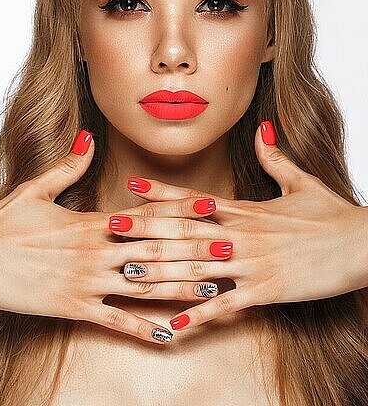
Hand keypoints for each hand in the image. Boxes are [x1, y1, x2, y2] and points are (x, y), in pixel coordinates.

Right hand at [0, 129, 215, 344]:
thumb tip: (87, 139)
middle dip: (194, 250)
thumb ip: (68, 167)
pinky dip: (145, 329)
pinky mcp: (73, 308)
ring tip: (214, 289)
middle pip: (154, 250)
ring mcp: (86, 282)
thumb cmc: (2, 223)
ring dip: (181, 287)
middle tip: (228, 250)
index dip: (181, 212)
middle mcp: (94, 252)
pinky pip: (116, 321)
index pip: (145, 216)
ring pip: (144, 287)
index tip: (210, 208)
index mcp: (90, 222)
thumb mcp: (35, 190)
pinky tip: (171, 335)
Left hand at [112, 121, 367, 330]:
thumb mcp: (302, 182)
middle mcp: (243, 233)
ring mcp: (253, 262)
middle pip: (185, 231)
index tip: (133, 186)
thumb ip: (274, 157)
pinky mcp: (268, 290)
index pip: (196, 199)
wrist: (364, 243)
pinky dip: (200, 314)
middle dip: (147, 230)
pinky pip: (228, 304)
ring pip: (198, 267)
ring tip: (128, 273)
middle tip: (111, 228)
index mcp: (247, 209)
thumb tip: (262, 128)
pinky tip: (176, 324)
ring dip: (161, 270)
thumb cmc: (333, 214)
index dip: (163, 193)